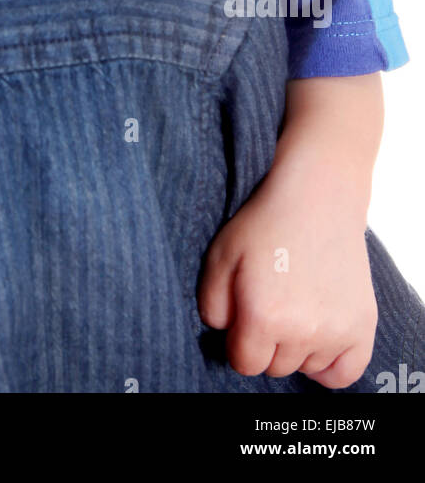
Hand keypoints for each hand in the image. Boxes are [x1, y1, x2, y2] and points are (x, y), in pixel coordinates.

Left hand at [197, 168, 377, 387]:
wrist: (317, 199)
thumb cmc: (266, 224)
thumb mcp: (220, 257)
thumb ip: (211, 306)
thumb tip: (225, 334)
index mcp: (263, 316)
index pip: (245, 363)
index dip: (239, 341)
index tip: (244, 316)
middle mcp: (302, 332)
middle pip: (275, 367)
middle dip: (266, 343)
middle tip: (271, 303)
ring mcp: (336, 332)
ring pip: (306, 368)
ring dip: (296, 348)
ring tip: (295, 307)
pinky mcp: (362, 326)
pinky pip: (344, 375)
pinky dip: (329, 366)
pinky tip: (317, 341)